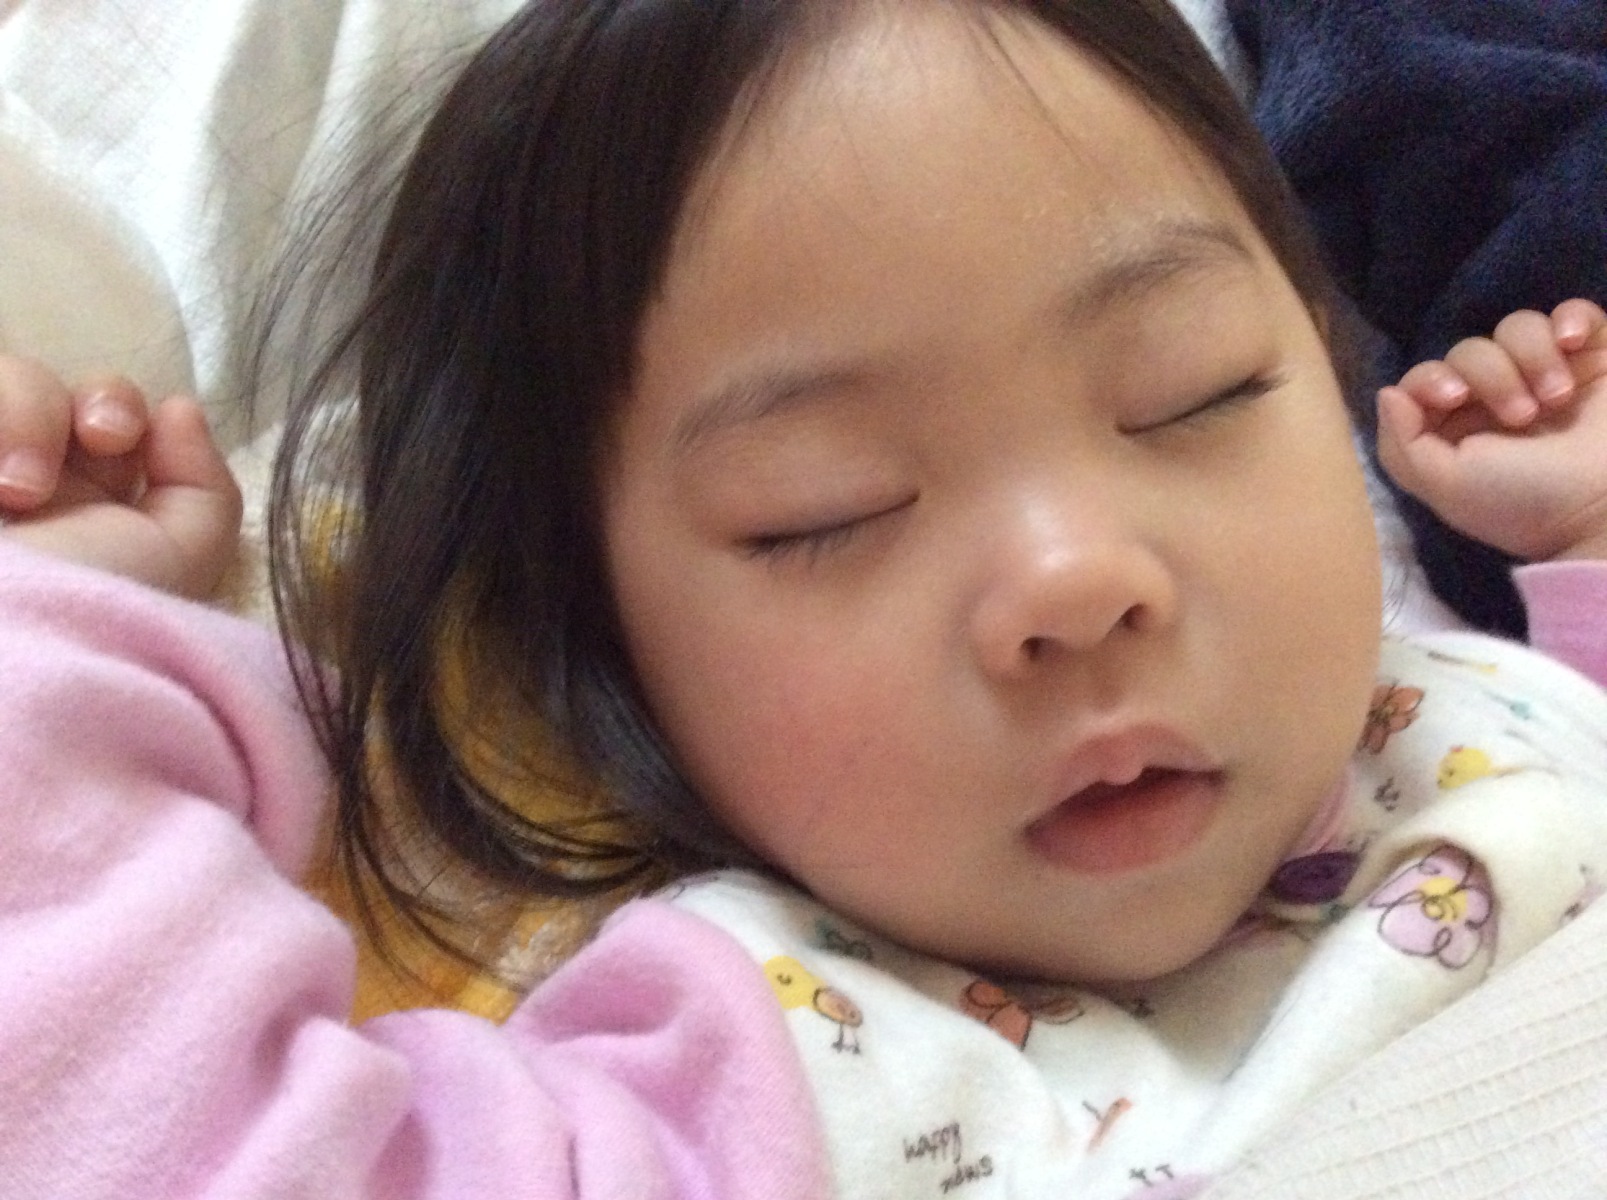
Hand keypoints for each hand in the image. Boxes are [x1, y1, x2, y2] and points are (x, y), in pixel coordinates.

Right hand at [0, 356, 242, 597]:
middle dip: (94, 398)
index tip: (126, 439)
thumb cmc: (92, 611)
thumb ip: (204, 488)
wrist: (1, 656)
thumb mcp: (179, 562)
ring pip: (7, 379)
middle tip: (103, 436)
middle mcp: (21, 490)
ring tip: (18, 489)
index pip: (102, 418)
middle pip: (54, 387)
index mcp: (81, 511)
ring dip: (26, 414)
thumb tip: (178, 408)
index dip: (120, 408)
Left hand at [1376, 299, 1606, 561]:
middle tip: (1522, 416)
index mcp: (1459, 429)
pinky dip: (1571, 319)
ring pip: (1519, 328)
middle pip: (1470, 350)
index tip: (1453, 397)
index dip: (1431, 378)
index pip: (1426, 378)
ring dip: (1533, 356)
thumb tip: (1388, 392)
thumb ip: (1402, 445)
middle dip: (1491, 375)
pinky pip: (1575, 315)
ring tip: (1556, 400)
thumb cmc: (1525, 500)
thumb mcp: (1446, 486)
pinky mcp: (1597, 360)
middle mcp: (1500, 400)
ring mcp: (1549, 377)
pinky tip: (1575, 343)